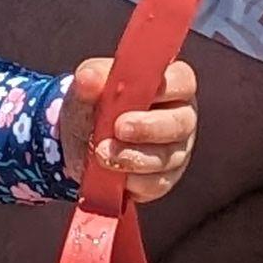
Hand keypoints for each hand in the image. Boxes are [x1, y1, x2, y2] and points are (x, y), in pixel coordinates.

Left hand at [59, 51, 200, 200]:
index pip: (182, 81)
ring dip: (135, 158)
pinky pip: (156, 184)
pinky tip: (114, 177)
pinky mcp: (164, 179)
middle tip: (119, 129)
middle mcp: (181, 117)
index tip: (137, 95)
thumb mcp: (90, 85)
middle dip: (149, 127)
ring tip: (103, 155)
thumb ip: (91, 78)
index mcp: (170, 84)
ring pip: (168, 157)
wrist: (80, 140)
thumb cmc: (96, 102)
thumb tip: (89, 78)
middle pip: (180, 123)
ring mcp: (176, 151)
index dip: (165, 88)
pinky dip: (133, 182)